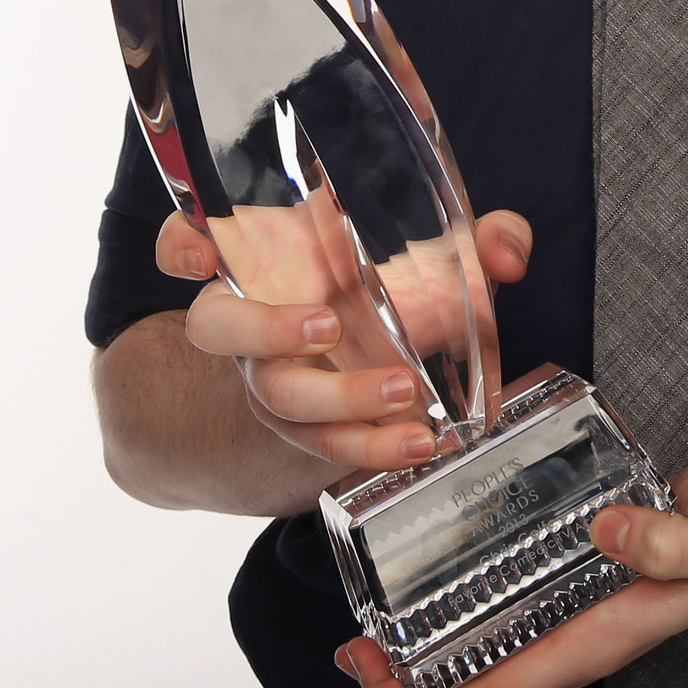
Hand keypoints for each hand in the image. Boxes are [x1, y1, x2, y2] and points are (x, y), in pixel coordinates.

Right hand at [155, 207, 531, 477]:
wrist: (368, 358)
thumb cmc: (389, 280)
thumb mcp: (429, 246)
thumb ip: (477, 238)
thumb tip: (507, 250)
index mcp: (267, 253)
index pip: (192, 237)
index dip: (180, 244)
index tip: (195, 257)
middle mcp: (254, 314)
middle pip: (218, 326)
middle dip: (265, 329)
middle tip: (327, 325)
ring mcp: (274, 376)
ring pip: (276, 397)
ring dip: (336, 401)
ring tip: (405, 397)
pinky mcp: (310, 426)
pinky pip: (320, 446)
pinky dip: (366, 450)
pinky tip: (415, 445)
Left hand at [333, 454, 687, 687]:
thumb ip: (671, 540)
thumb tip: (605, 533)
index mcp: (595, 639)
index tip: (371, 682)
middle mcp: (572, 635)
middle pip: (473, 685)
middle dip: (403, 684)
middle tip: (348, 648)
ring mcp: (570, 611)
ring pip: (480, 652)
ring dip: (421, 650)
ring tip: (369, 621)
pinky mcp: (571, 578)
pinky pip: (501, 611)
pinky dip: (454, 607)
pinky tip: (430, 575)